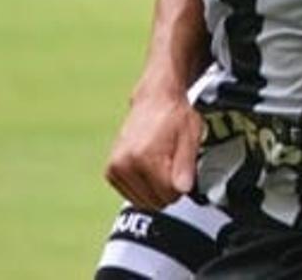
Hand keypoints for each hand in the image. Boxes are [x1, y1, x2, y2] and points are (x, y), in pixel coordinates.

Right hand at [104, 82, 202, 209]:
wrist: (155, 98)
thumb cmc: (174, 115)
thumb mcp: (190, 137)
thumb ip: (186, 167)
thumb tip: (183, 189)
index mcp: (144, 156)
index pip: (170, 195)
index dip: (181, 184)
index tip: (182, 166)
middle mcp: (124, 163)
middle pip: (156, 201)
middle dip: (168, 188)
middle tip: (171, 162)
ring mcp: (115, 168)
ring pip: (143, 202)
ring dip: (155, 188)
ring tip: (159, 163)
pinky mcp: (111, 171)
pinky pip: (132, 195)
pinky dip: (143, 187)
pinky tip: (148, 167)